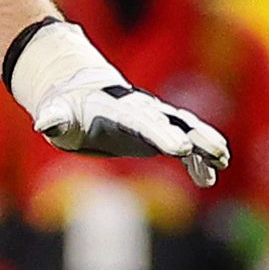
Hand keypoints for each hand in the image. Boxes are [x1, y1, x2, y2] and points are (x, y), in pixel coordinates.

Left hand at [10, 20, 232, 186]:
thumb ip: (55, 118)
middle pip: (173, 122)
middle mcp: (143, 110)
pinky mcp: (159, 131)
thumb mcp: (57, 114)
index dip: (162, 134)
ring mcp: (154, 119)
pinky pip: (185, 143)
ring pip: (186, 127)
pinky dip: (198, 158)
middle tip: (216, 152)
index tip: (181, 149)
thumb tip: (45, 122)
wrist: (82, 92)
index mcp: (119, 108)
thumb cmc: (68, 109)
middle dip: (195, 137)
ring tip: (223, 159)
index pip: (143, 121)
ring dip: (206, 142)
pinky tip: (209, 176)